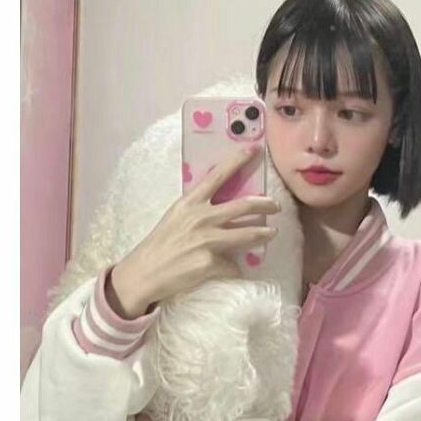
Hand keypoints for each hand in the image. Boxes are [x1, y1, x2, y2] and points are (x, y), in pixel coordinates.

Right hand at [108, 144, 281, 316]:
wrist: (145, 271)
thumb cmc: (161, 244)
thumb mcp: (177, 217)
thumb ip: (199, 209)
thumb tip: (223, 209)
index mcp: (190, 202)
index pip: (217, 176)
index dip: (237, 160)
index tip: (254, 149)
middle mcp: (201, 217)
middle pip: (243, 205)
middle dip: (265, 204)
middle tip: (275, 205)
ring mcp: (207, 240)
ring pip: (247, 234)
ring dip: (263, 233)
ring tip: (271, 233)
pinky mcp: (210, 262)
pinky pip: (233, 265)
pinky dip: (235, 269)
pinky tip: (231, 270)